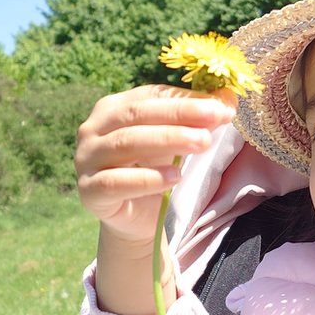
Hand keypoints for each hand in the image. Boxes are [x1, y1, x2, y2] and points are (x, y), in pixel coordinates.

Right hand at [75, 84, 236, 244]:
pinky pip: (115, 181)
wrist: (136, 217)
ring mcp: (86, 160)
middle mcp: (92, 129)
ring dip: (167, 140)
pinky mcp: (89, 191)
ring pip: (125, 143)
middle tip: (215, 121)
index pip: (149, 96)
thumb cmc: (154, 169)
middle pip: (136, 115)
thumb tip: (228, 98)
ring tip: (201, 143)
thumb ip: (198, 118)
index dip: (185, 99)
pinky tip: (175, 177)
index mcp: (112, 108)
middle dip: (179, 115)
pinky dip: (147, 178)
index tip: (221, 106)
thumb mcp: (177, 140)